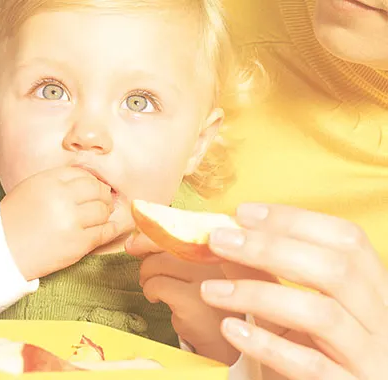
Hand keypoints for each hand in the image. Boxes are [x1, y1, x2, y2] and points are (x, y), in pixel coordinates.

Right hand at [1, 166, 127, 279]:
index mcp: (49, 181)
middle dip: (103, 195)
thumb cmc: (15, 219)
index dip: (92, 181)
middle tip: (103, 201)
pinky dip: (111, 228)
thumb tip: (89, 181)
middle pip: (98, 190)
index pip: (83, 175)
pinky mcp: (78, 244)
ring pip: (104, 210)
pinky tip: (111, 227)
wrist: (1, 251)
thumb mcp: (31, 188)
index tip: (93, 188)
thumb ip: (58, 181)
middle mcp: (62, 198)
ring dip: (106, 212)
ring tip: (101, 215)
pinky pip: (104, 232)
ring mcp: (72, 222)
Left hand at [125, 233, 241, 364]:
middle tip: (146, 276)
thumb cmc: (206, 301)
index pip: (178, 230)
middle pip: (164, 246)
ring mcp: (206, 278)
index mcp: (217, 247)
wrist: (222, 340)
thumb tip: (135, 239)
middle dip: (147, 261)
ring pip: (157, 264)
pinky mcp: (193, 299)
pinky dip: (149, 292)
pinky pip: (156, 285)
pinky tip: (157, 300)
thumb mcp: (196, 270)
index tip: (134, 244)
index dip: (152, 235)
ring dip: (146, 277)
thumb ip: (176, 251)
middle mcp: (215, 258)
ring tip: (153, 290)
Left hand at [199, 203, 387, 379]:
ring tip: (210, 290)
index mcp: (373, 289)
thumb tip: (225, 239)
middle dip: (269, 249)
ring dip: (257, 294)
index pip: (347, 240)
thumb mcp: (296, 310)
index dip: (295, 220)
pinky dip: (268, 345)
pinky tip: (231, 329)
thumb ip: (268, 276)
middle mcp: (381, 319)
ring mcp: (370, 358)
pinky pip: (311, 366)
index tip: (244, 213)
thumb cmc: (318, 351)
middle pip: (335, 270)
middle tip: (219, 240)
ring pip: (320, 315)